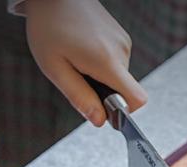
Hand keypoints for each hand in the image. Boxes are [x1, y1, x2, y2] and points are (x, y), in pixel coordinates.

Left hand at [25, 0, 146, 126]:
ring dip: (100, 77)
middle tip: (78, 76)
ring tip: (78, 59)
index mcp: (107, 62)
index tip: (105, 109)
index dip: (125, 112)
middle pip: (124, 90)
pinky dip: (102, 65)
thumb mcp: (55, 69)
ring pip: (119, 77)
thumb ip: (80, 97)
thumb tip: (99, 121)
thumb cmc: (49, 25)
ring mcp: (123, 42)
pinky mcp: (121, 37)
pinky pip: (116, 63)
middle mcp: (121, 51)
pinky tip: (84, 50)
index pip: (137, 99)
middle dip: (103, 92)